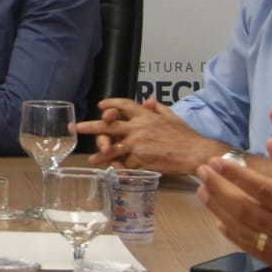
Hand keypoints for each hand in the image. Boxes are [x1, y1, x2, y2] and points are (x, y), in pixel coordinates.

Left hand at [78, 97, 216, 174]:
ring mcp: (138, 144)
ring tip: (91, 159)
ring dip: (100, 154)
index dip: (110, 104)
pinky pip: (125, 164)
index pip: (123, 105)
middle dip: (90, 126)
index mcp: (145, 115)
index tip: (100, 106)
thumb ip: (157, 108)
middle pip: (109, 125)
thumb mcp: (171, 116)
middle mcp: (137, 128)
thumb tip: (148, 100)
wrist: (195, 153)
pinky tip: (112, 170)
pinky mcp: (141, 160)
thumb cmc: (186, 135)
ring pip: (113, 148)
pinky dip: (119, 167)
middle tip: (76, 128)